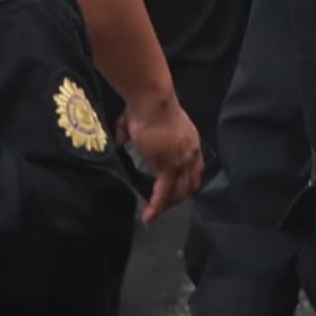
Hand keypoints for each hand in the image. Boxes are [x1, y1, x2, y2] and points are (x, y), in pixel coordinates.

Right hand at [127, 98, 204, 218]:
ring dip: (166, 206)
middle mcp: (191, 153)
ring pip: (178, 192)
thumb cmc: (145, 107)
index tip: (175, 193)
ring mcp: (181, 160)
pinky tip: (148, 215)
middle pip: (189, 184)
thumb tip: (120, 139)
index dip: (185, 184)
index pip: (194, 170)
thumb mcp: (142, 121)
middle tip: (161, 208)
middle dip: (176, 199)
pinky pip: (164, 192)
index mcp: (189, 142)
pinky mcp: (168, 166)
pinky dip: (157, 206)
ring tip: (153, 214)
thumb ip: (130, 132)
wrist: (152, 101)